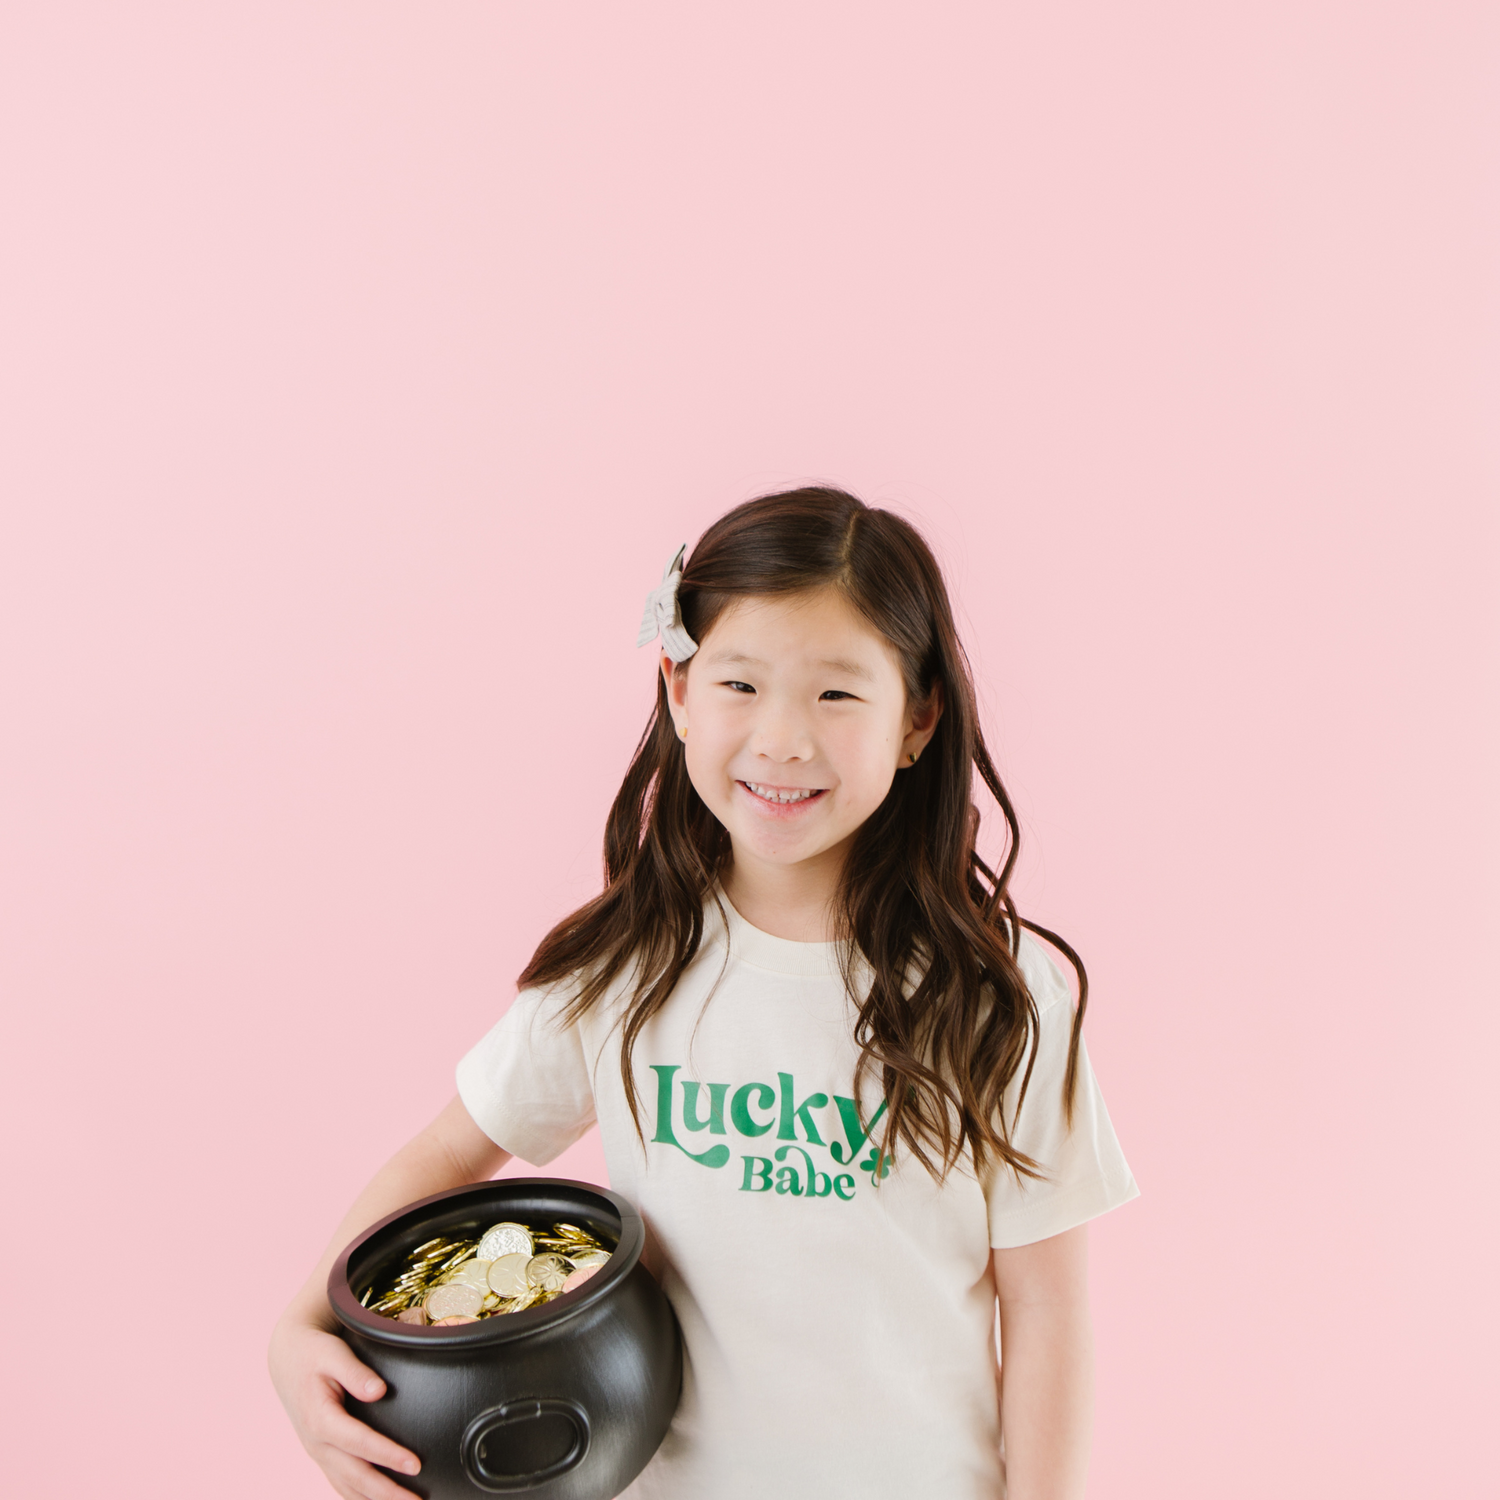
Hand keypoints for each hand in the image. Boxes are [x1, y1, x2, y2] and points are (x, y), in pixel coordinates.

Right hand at [269, 1311, 421, 1499]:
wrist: (287, 1359)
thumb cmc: (313, 1353)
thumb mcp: (333, 1354)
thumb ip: (356, 1373)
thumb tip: (379, 1391)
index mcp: (320, 1420)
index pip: (359, 1444)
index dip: (387, 1455)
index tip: (414, 1464)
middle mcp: (317, 1444)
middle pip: (354, 1477)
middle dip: (386, 1493)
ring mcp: (318, 1453)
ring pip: (347, 1487)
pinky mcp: (322, 1455)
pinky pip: (341, 1483)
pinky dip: (360, 1497)